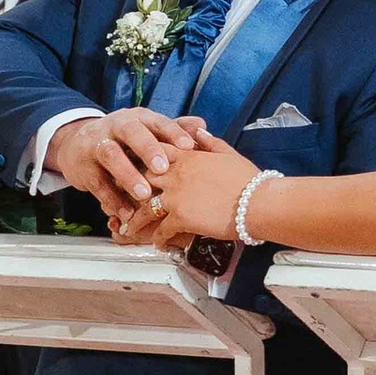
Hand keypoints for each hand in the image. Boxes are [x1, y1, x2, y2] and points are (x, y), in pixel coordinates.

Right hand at [50, 108, 210, 211]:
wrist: (78, 143)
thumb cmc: (124, 140)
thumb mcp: (148, 132)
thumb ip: (174, 129)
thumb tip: (201, 124)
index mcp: (138, 118)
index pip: (157, 121)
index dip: (173, 132)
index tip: (189, 145)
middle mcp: (117, 126)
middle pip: (132, 132)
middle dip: (147, 149)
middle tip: (163, 168)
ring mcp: (97, 145)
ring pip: (111, 156)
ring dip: (128, 175)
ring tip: (144, 194)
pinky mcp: (84, 167)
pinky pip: (98, 183)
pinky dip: (112, 199)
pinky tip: (126, 213)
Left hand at [122, 141, 267, 250]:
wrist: (257, 202)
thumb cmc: (248, 178)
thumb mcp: (228, 153)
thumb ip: (210, 141)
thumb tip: (198, 130)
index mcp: (187, 156)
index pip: (155, 152)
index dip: (141, 157)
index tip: (130, 163)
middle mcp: (175, 174)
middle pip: (142, 178)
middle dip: (128, 187)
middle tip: (118, 196)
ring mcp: (175, 196)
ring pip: (145, 207)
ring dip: (135, 219)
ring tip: (127, 227)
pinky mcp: (180, 218)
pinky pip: (161, 230)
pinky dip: (158, 238)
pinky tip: (157, 244)